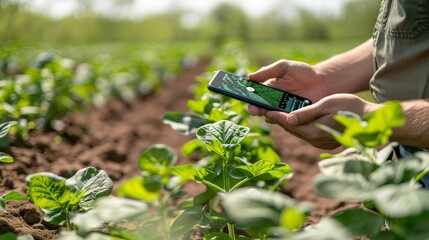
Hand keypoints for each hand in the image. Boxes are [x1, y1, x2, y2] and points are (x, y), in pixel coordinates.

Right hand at [248, 59, 327, 115]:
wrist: (323, 82)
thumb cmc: (303, 72)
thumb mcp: (284, 67)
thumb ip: (268, 71)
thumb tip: (250, 77)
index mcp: (268, 90)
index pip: (254, 96)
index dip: (248, 97)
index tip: (244, 96)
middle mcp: (273, 103)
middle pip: (260, 109)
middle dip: (255, 109)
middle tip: (255, 109)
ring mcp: (283, 112)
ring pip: (271, 117)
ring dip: (269, 115)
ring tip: (269, 112)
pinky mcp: (294, 120)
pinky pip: (286, 123)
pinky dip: (284, 121)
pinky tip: (285, 116)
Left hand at [263, 94, 377, 149]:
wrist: (370, 120)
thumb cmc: (351, 108)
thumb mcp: (327, 105)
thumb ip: (307, 113)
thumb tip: (288, 119)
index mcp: (313, 131)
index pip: (289, 123)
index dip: (276, 116)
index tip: (265, 110)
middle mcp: (315, 140)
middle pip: (291, 129)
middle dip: (279, 120)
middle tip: (266, 112)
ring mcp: (320, 143)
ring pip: (298, 132)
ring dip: (288, 124)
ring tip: (276, 115)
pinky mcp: (325, 142)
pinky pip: (306, 134)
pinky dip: (299, 127)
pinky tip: (294, 120)